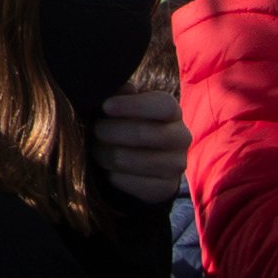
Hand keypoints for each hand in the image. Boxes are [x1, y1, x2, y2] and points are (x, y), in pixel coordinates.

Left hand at [92, 65, 187, 211]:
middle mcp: (181, 137)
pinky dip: (113, 175)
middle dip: (110, 131)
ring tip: (97, 149)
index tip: (105, 106)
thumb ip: (120, 94)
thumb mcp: (124, 105)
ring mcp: (177, 165)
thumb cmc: (128, 123)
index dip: (132, 105)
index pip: (162, 105)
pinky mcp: (166, 188)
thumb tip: (114, 90)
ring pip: (131, 160)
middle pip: (143, 133)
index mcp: (172, 111)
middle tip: (95, 130)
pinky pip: (131, 183)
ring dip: (106, 154)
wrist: (143, 162)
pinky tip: (109, 169)